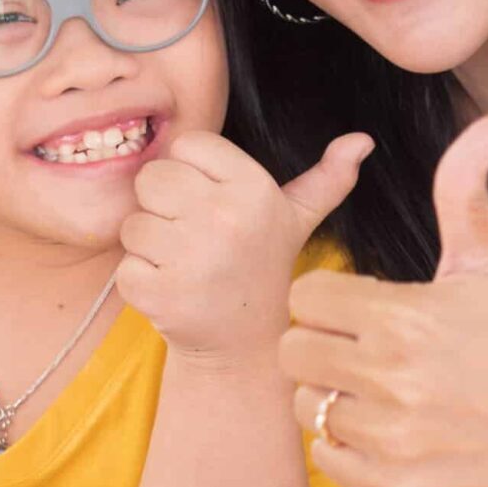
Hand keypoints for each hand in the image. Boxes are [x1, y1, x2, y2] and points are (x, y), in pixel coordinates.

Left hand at [118, 131, 373, 366]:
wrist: (247, 346)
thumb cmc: (264, 267)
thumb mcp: (296, 219)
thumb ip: (326, 178)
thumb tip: (363, 140)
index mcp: (254, 188)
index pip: (187, 145)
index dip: (191, 172)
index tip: (211, 202)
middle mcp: (225, 218)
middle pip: (152, 178)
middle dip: (163, 206)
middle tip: (193, 236)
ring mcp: (191, 258)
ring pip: (134, 223)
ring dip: (150, 246)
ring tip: (185, 264)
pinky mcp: (159, 294)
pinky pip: (124, 266)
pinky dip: (140, 281)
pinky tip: (173, 290)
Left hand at [284, 115, 487, 486]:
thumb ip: (466, 189)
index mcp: (406, 316)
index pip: (306, 295)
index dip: (327, 300)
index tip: (360, 311)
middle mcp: (394, 377)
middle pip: (291, 350)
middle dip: (318, 346)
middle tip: (358, 351)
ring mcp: (394, 438)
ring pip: (305, 405)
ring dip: (331, 398)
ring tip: (375, 393)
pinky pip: (327, 459)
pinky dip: (346, 450)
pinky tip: (386, 433)